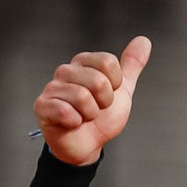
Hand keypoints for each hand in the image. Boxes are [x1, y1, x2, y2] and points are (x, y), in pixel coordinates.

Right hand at [34, 37, 151, 167]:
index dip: (115, 85)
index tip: (107, 96)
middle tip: (96, 109)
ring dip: (90, 115)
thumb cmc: (102, 118)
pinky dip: (75, 123)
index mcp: (83, 63)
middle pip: (98, 81)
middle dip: (104, 103)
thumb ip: (131, 66)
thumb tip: (144, 40)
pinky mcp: (43, 106)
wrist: (89, 145)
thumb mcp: (122, 90)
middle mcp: (65, 71)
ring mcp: (52, 88)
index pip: (109, 62)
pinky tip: (71, 123)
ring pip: (83, 97)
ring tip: (84, 117)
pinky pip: (66, 112)